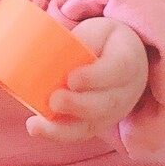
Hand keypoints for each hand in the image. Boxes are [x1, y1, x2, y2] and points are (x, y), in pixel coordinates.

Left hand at [26, 16, 148, 142]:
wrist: (125, 60)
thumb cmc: (106, 42)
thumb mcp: (98, 31)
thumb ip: (82, 39)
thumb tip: (52, 50)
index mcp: (128, 62)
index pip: (117, 70)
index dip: (95, 77)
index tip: (72, 79)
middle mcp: (125, 91)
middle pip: (105, 103)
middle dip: (78, 105)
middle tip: (54, 100)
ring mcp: (113, 111)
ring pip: (92, 124)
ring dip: (63, 128)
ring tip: (37, 125)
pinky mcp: (98, 122)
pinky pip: (80, 132)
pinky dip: (57, 134)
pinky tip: (35, 128)